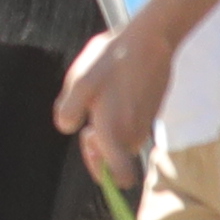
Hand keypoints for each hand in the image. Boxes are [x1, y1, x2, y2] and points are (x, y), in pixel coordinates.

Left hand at [52, 20, 173, 184]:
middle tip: (90, 109)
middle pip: (113, 159)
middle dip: (97, 142)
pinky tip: (116, 88)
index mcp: (114, 133)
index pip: (122, 178)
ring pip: (121, 141)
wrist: (149, 41)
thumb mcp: (78, 83)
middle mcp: (133, 136)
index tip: (89, 141)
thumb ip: (68, 111)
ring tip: (102, 95)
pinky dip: (120, 115)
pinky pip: (131, 126)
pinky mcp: (152, 114)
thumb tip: (67, 129)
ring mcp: (146, 126)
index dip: (102, 171)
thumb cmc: (111, 61)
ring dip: (108, 127)